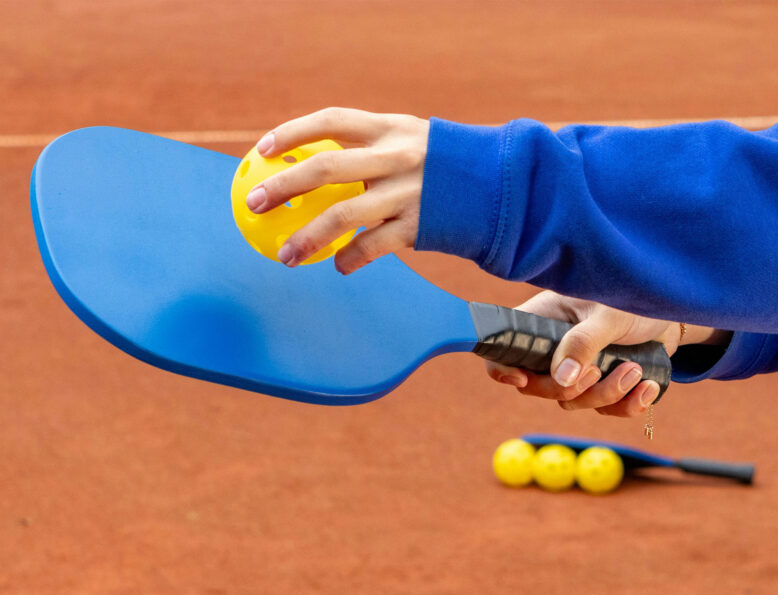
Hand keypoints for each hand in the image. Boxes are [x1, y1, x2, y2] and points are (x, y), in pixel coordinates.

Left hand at [246, 107, 428, 273]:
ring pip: (344, 214)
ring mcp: (408, 192)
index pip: (332, 120)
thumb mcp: (411, 141)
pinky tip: (337, 267)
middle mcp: (396, 156)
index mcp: (390, 129)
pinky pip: (373, 247)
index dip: (294, 131)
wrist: (499, 189)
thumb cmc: (442, 167)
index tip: (262, 150)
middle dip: (284, 184)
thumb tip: (320, 168)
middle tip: (253, 203)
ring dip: (307, 236)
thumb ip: (372, 149)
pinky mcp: (419, 225)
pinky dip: (350, 259)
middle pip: (327, 166)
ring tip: (283, 255)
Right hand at [485, 291, 684, 416]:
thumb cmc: (634, 300)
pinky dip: (628, 405)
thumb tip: (562, 379)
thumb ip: (584, 343)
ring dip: (605, 394)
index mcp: (543, 321)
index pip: (506, 348)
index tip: (522, 378)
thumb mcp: (608, 316)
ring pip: (572, 401)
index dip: (501, 368)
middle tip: (597, 372)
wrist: (674, 312)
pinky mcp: (603, 383)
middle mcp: (554, 347)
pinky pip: (605, 410)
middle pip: (536, 386)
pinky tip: (649, 386)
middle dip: (569, 389)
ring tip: (636, 371)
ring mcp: (577, 368)